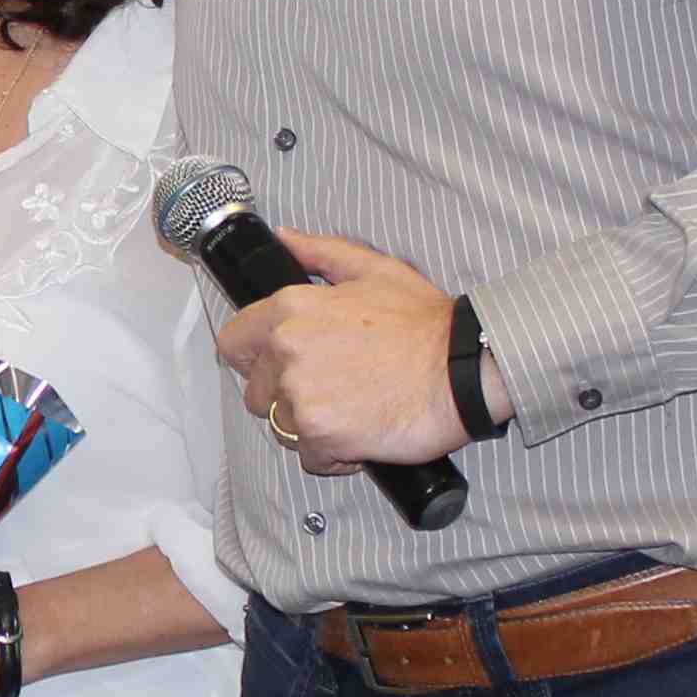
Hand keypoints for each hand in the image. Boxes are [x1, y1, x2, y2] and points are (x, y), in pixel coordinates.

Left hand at [210, 229, 469, 477]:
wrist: (464, 370)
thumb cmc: (425, 324)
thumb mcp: (374, 270)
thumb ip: (320, 253)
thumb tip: (286, 239)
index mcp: (290, 310)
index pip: (233, 342)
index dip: (253, 357)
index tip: (276, 364)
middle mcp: (286, 352)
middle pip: (256, 391)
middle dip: (285, 394)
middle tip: (332, 387)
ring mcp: (301, 397)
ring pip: (281, 426)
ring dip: (310, 425)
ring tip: (352, 409)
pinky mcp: (321, 436)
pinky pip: (309, 457)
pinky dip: (332, 454)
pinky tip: (361, 433)